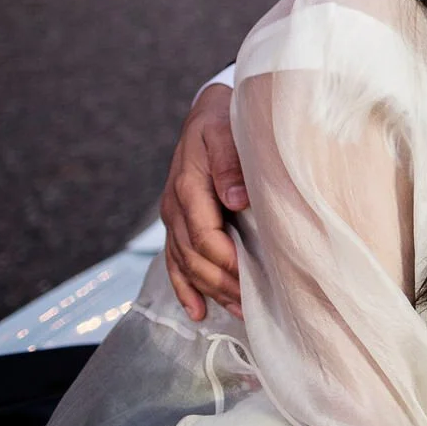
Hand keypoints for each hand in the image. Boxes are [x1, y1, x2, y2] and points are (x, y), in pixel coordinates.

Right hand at [159, 84, 246, 320]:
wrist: (206, 113)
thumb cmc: (222, 121)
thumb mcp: (226, 132)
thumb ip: (230, 164)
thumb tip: (237, 199)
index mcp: (189, 186)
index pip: (205, 235)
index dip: (226, 259)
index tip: (250, 275)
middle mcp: (176, 207)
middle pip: (195, 257)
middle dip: (222, 283)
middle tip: (252, 304)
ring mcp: (174, 218)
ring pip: (186, 265)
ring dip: (210, 291)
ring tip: (238, 312)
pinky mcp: (177, 223)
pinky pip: (174, 262)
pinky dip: (185, 289)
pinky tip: (198, 311)